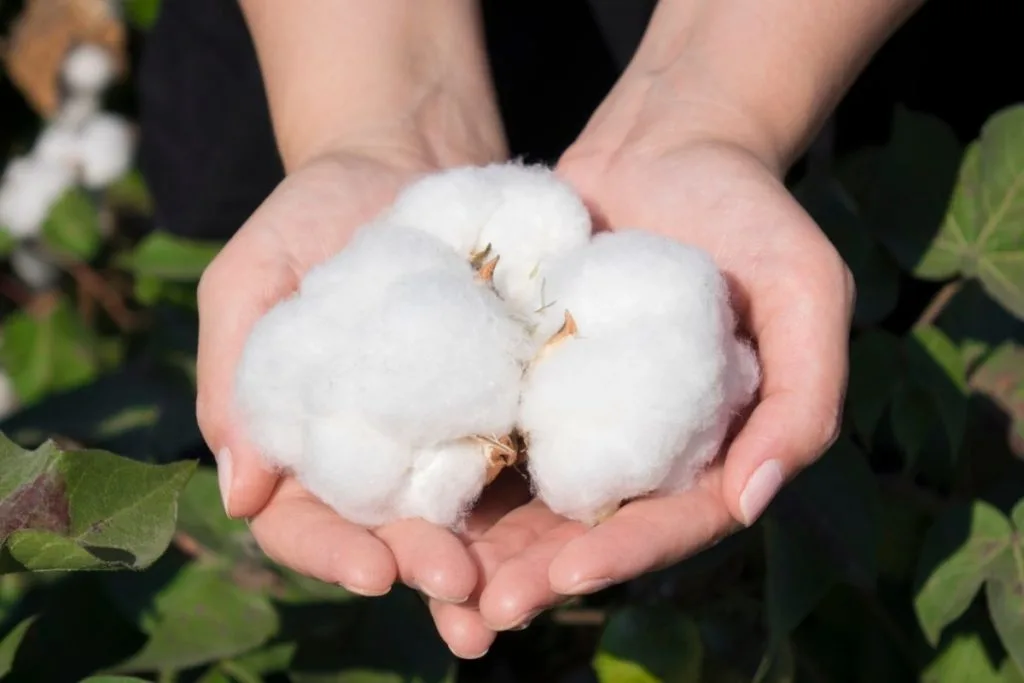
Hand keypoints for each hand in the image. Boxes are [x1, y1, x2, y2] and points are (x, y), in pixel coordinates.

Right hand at [196, 148, 516, 605]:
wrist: (403, 162)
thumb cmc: (310, 215)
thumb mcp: (251, 277)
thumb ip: (232, 371)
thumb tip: (238, 491)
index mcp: (301, 439)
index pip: (302, 521)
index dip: (330, 553)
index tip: (371, 570)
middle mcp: (373, 452)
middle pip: (389, 533)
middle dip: (420, 565)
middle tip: (456, 583)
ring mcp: (443, 432)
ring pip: (459, 517)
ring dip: (485, 563)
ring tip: (508, 593)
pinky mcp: (502, 403)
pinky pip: (520, 457)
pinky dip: (537, 499)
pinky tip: (565, 526)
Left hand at [425, 139, 854, 655]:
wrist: (668, 144)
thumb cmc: (750, 212)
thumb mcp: (806, 289)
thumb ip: (805, 397)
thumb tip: (755, 501)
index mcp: (711, 444)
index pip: (669, 521)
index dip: (622, 554)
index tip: (566, 576)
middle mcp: (641, 443)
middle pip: (589, 528)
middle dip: (537, 574)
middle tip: (481, 612)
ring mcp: (578, 412)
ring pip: (529, 495)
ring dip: (485, 545)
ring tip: (434, 582)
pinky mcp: (526, 375)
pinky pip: (490, 428)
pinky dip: (454, 468)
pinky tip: (407, 499)